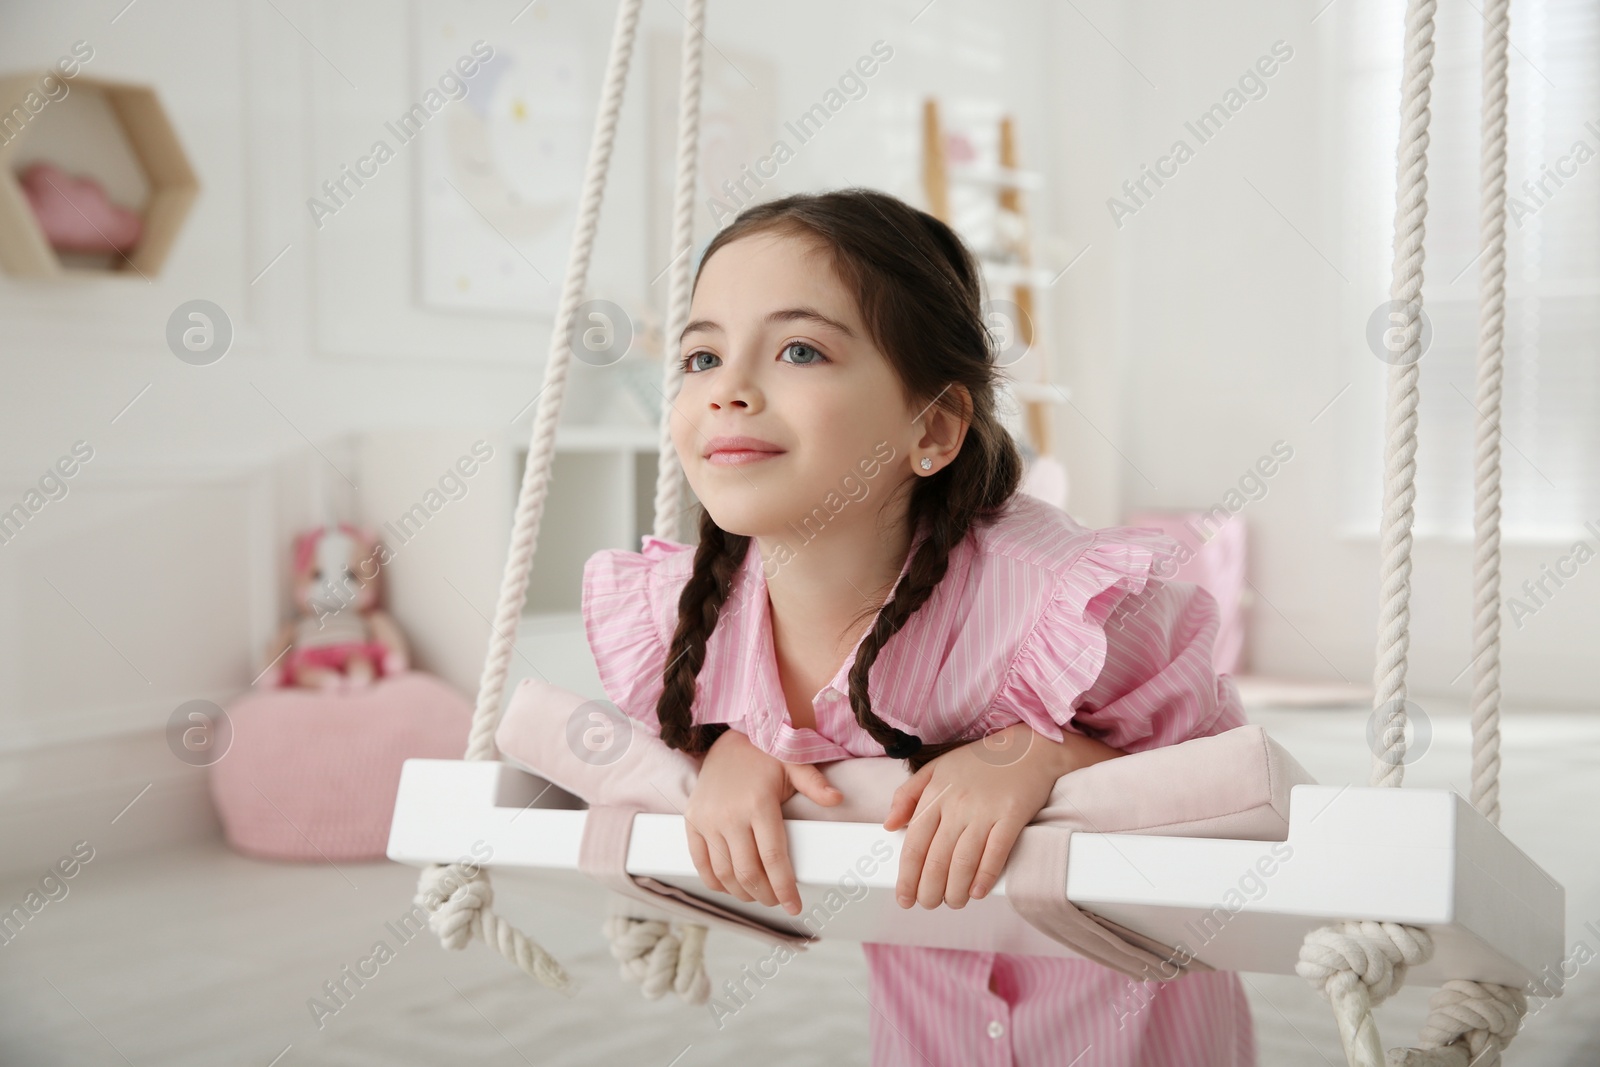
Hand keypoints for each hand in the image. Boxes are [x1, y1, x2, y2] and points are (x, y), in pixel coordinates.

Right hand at [684, 728, 842, 915]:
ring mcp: (707, 820)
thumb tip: (838, 799)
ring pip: (724, 874)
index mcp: (758, 804)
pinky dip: (716, 882)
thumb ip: (814, 783)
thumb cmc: (765, 754)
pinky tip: (732, 887)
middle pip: (748, 872)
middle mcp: (730, 815)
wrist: (727, 740)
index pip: (773, 859)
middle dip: (766, 895)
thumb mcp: (793, 763)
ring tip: (759, 895)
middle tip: (778, 901)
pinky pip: (701, 863)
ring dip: (743, 893)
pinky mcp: (692, 822)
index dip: (784, 888)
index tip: (794, 906)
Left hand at [882, 722, 1123, 909]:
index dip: (907, 876)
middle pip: (936, 858)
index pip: (914, 843)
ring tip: (953, 902)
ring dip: (956, 890)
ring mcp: (985, 811)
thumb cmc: (980, 761)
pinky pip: (995, 853)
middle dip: (929, 890)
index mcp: (935, 794)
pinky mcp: (1011, 816)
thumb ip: (907, 795)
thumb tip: (889, 825)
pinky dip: (984, 877)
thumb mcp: (936, 768)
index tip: (904, 897)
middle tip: (928, 904)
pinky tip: (978, 891)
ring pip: (963, 861)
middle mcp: (957, 805)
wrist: (1027, 747)